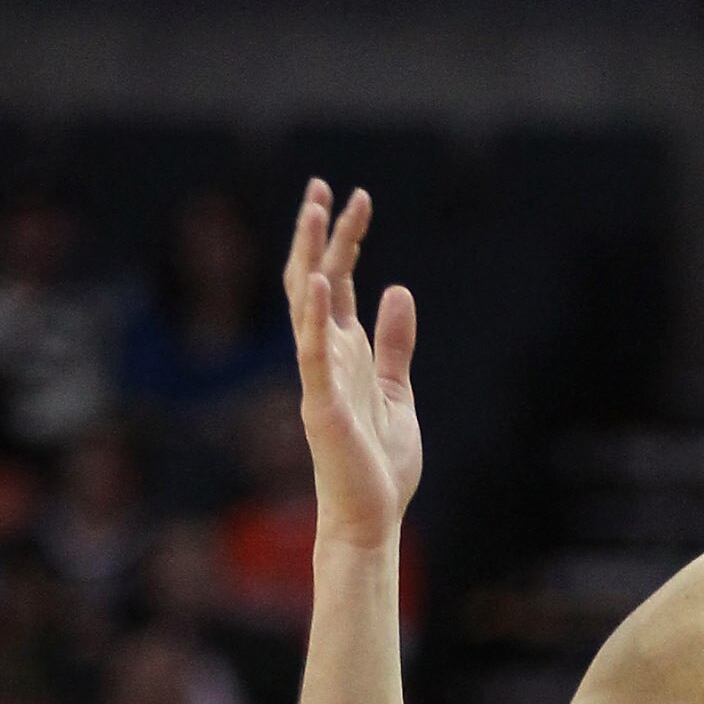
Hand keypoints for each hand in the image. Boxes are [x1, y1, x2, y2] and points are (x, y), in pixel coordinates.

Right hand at [283, 180, 421, 551]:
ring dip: (309, 256)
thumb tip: (397, 290)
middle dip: (319, 233)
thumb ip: (394, 344)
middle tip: (322, 186)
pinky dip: (314, 318)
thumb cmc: (379, 465)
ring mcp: (320, 377)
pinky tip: (318, 281)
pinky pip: (314, 354)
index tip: (354, 198)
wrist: (371, 518)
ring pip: (307, 305)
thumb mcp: (397, 392)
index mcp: (345, 352)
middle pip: (316, 280)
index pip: (338, 282)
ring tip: (314, 210)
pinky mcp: (322, 405)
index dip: (345, 239)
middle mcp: (327, 356)